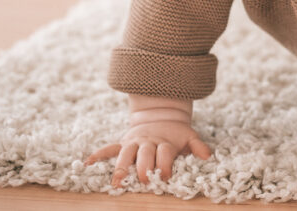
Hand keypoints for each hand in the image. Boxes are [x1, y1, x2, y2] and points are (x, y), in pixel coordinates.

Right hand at [85, 119, 211, 187]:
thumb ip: (198, 146)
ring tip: (116, 181)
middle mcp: (147, 142)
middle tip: (145, 179)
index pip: (164, 153)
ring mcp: (134, 142)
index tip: (165, 175)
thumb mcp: (189, 136)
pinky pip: (109, 148)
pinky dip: (99, 154)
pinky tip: (88, 163)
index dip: (165, 163)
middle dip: (144, 167)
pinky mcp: (123, 143)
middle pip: (145, 154)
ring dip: (121, 167)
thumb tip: (208, 156)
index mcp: (164, 142)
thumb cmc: (176, 134)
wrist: (161, 115)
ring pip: (126, 153)